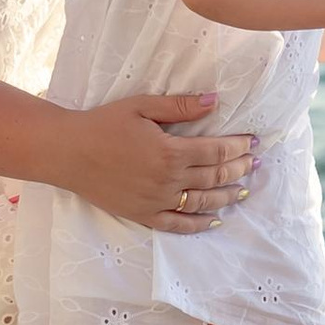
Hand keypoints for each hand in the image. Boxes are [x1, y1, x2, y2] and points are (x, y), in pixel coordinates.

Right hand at [59, 93, 255, 230]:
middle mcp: (168, 180)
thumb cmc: (103, 124)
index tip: (253, 142)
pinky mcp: (144, 215)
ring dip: (227, 196)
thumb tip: (215, 100)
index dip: (238, 147)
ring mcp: (157, 201)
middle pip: (214, 177)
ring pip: (202, 202)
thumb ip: (180, 106)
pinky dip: (200, 224)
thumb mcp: (141, 106)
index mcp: (169, 151)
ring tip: (244, 190)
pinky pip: (178, 225)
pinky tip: (215, 220)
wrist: (68, 152)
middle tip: (255, 163)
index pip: (216, 152)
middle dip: (239, 169)